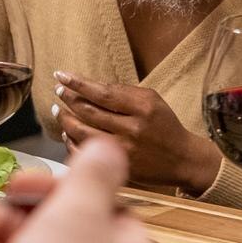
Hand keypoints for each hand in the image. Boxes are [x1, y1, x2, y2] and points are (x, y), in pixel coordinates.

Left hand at [51, 70, 222, 194]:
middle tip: (59, 91)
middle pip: (88, 111)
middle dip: (69, 99)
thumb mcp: (152, 101)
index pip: (102, 92)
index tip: (61, 75)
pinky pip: (86, 154)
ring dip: (66, 119)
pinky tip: (67, 133)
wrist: (182, 159)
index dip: (78, 83)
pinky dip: (71, 142)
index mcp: (143, 107)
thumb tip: (90, 87)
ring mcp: (124, 150)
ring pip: (83, 132)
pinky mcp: (118, 166)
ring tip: (59, 110)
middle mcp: (133, 128)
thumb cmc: (165, 126)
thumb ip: (124, 93)